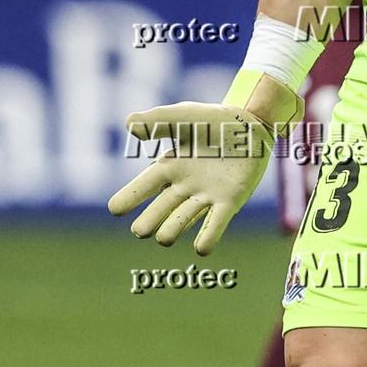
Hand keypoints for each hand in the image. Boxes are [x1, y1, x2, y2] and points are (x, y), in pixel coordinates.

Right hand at [108, 101, 273, 254]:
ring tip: (164, 238)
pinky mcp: (230, 201)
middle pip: (160, 209)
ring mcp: (206, 196)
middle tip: (140, 231)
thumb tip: (128, 124)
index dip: (129, 197)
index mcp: (169, 167)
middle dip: (149, 221)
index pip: (143, 185)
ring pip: (183, 220)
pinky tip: (202, 249)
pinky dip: (208, 236)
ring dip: (173, 230)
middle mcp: (184, 186)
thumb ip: (158, 120)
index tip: (115, 209)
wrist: (251, 124)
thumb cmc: (213, 121)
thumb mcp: (184, 116)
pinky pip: (216, 223)